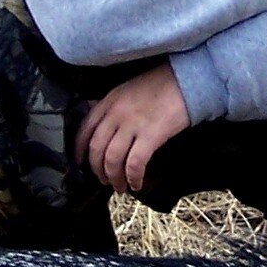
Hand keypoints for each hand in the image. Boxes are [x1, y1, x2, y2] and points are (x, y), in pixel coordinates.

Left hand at [75, 63, 190, 194]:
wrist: (187, 79)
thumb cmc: (161, 84)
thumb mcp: (128, 89)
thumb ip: (113, 106)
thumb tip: (104, 127)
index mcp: (109, 101)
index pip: (85, 129)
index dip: (79, 150)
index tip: (81, 163)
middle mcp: (116, 113)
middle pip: (97, 148)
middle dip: (97, 169)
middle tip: (103, 180)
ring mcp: (133, 124)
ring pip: (112, 159)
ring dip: (114, 178)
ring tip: (120, 187)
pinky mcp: (151, 135)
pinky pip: (134, 163)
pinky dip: (133, 177)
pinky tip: (136, 184)